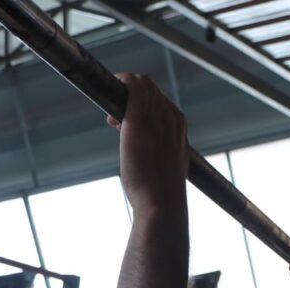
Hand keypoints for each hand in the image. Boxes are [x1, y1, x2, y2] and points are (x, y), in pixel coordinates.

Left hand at [108, 73, 188, 214]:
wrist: (161, 202)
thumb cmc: (161, 190)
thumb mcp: (169, 164)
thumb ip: (163, 149)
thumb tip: (150, 150)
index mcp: (179, 125)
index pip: (160, 99)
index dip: (142, 107)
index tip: (129, 124)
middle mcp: (170, 116)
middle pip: (149, 88)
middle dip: (131, 98)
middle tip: (117, 124)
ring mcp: (155, 117)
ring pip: (140, 83)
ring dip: (123, 95)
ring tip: (114, 124)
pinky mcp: (138, 121)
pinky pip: (132, 86)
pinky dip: (120, 84)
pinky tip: (110, 105)